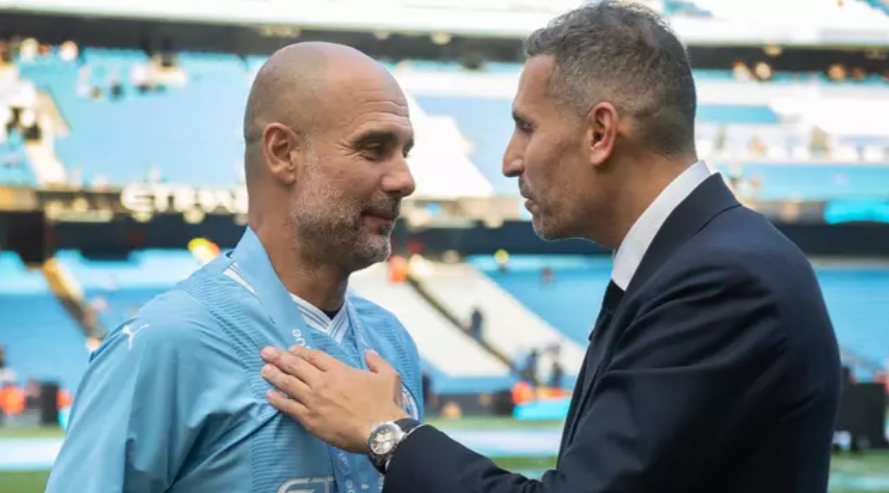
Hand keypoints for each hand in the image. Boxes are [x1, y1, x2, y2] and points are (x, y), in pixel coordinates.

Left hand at [260, 346, 408, 452]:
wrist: (379, 430)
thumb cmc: (384, 403)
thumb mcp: (389, 376)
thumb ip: (377, 362)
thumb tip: (369, 353)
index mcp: (339, 370)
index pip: (315, 357)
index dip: (302, 352)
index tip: (292, 349)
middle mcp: (323, 382)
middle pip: (296, 366)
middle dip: (280, 358)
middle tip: (266, 352)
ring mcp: (314, 401)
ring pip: (289, 384)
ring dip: (275, 375)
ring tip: (263, 369)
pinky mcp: (310, 419)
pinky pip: (289, 407)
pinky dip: (278, 400)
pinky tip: (269, 395)